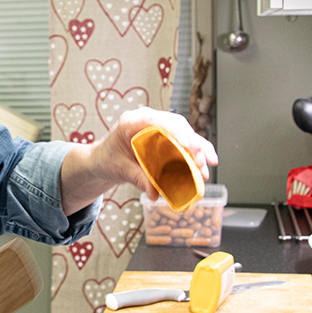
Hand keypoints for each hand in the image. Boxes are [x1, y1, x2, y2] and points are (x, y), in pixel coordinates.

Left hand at [59, 107, 217, 213]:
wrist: (104, 160)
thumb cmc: (108, 159)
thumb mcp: (120, 169)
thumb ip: (138, 179)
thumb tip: (154, 193)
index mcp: (132, 121)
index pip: (157, 120)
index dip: (174, 131)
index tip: (187, 144)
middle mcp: (148, 119)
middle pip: (176, 125)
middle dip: (193, 143)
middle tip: (204, 161)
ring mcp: (158, 126)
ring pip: (184, 132)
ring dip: (198, 149)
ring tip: (207, 167)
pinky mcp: (165, 136)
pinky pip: (183, 141)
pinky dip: (194, 153)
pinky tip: (203, 166)